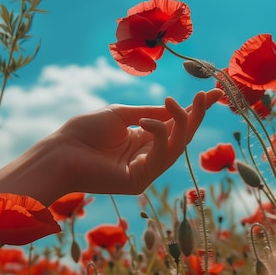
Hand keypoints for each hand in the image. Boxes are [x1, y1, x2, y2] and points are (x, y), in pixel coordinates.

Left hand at [54, 89, 222, 194]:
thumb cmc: (84, 131)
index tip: (215, 93)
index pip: (176, 126)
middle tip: (205, 96)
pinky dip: (158, 135)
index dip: (196, 110)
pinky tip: (146, 123)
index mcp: (143, 139)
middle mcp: (148, 156)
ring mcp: (145, 171)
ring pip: (177, 147)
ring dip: (182, 123)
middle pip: (182, 137)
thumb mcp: (122, 115)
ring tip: (177, 104)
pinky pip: (160, 156)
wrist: (60, 151)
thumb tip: (174, 107)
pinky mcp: (139, 181)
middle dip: (196, 116)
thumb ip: (150, 113)